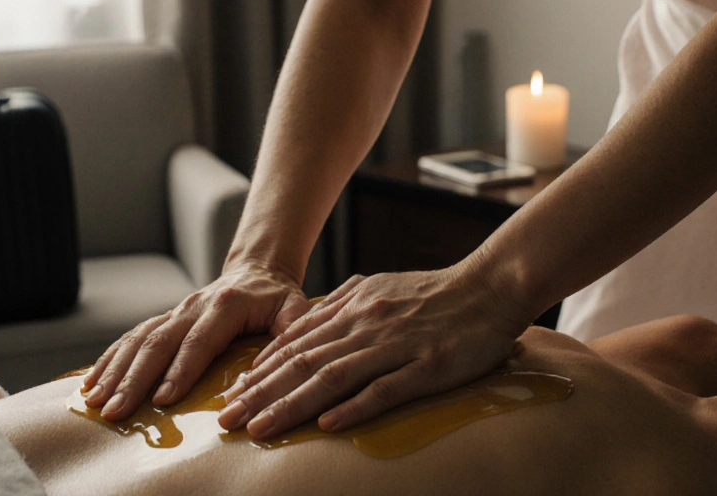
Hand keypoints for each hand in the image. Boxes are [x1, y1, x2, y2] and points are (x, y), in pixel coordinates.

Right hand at [82, 262, 308, 420]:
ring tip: (95, 402)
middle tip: (117, 411)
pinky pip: (130, 338)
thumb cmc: (277, 298)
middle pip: (158, 343)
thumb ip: (292, 332)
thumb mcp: (293, 309)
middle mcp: (192, 306)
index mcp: (225, 305)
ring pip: (138, 340)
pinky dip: (109, 361)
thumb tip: (282, 366)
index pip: (199, 342)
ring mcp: (174, 312)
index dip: (180, 371)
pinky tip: (90, 384)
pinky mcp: (163, 320)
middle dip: (134, 379)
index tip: (164, 400)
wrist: (258, 272)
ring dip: (114, 372)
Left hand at [216, 262, 531, 438]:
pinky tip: (327, 423)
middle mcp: (366, 324)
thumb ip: (340, 306)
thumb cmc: (435, 292)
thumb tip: (302, 328)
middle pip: (303, 362)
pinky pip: (386, 388)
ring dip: (291, 404)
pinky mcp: (427, 365)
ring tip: (259, 428)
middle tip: (226, 420)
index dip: (259, 371)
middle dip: (259, 393)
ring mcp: (396, 345)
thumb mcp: (378, 287)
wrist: (490, 287)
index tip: (231, 395)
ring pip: (333, 377)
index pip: (295, 343)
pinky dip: (354, 406)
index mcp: (352, 306)